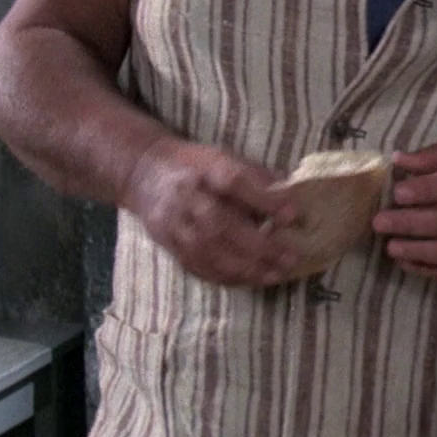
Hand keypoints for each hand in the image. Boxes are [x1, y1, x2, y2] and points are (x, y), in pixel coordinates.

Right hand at [121, 136, 299, 287]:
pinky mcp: (169, 245)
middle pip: (221, 224)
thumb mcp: (223, 156)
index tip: (293, 215)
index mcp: (204, 168)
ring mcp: (174, 224)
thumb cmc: (194, 164)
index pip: (234, 182)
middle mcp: (186, 197)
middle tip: (291, 257)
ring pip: (209, 251)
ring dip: (246, 268)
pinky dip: (227, 277)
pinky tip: (250, 280)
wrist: (143, 173)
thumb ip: (255, 175)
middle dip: (260, 245)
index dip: (264, 199)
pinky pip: (198, 266)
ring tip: (277, 274)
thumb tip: (290, 194)